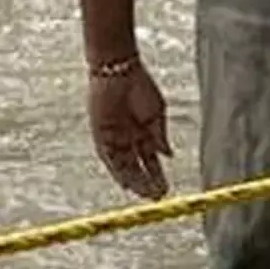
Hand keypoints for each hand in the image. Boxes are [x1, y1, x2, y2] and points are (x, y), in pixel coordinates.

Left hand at [88, 62, 171, 198]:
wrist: (119, 70)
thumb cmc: (140, 86)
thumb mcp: (157, 113)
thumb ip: (160, 135)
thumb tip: (168, 155)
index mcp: (142, 133)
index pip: (149, 160)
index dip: (156, 175)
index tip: (165, 189)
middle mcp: (127, 139)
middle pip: (136, 167)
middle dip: (146, 183)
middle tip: (157, 198)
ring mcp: (114, 137)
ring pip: (124, 166)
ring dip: (135, 181)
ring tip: (146, 195)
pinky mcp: (101, 134)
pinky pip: (109, 158)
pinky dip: (117, 171)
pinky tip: (126, 183)